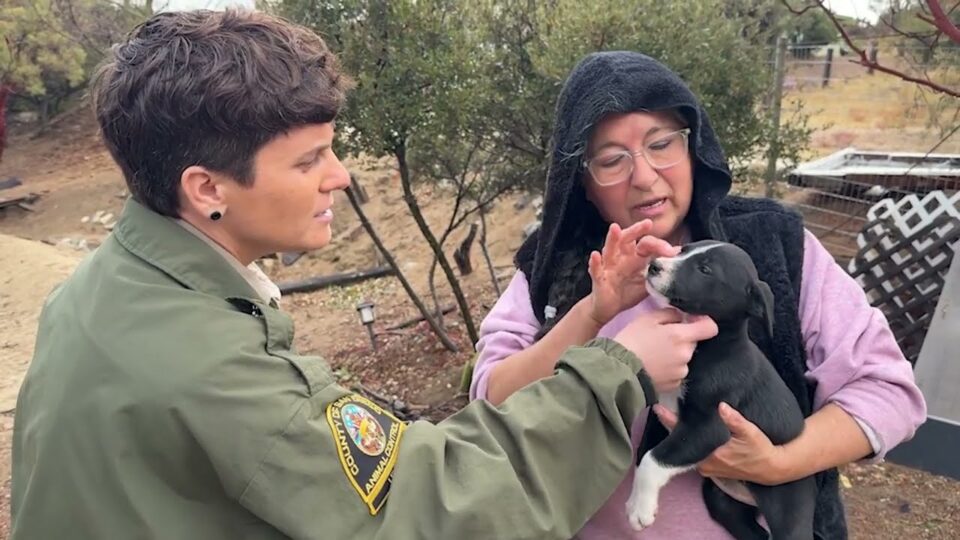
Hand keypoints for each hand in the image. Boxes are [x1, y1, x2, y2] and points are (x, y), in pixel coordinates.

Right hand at [587, 221, 678, 325]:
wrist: (609, 309)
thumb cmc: (627, 291)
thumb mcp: (648, 281)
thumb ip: (661, 269)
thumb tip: (680, 258)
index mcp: (634, 256)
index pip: (647, 244)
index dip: (659, 245)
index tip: (672, 252)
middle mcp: (621, 257)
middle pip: (627, 239)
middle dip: (636, 230)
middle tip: (647, 223)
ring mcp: (608, 267)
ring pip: (610, 249)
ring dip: (612, 239)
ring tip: (615, 228)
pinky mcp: (599, 279)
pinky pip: (596, 270)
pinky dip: (594, 263)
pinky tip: (595, 255)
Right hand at [613, 309, 717, 393]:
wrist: (618, 371)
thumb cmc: (631, 340)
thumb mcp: (647, 319)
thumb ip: (670, 314)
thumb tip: (682, 316)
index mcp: (681, 336)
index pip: (710, 328)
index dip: (703, 322)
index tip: (690, 321)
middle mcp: (686, 355)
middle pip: (693, 343)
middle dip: (682, 339)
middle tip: (660, 339)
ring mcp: (681, 372)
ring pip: (684, 358)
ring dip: (675, 355)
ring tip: (654, 355)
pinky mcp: (674, 385)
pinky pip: (677, 372)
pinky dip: (669, 369)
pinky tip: (654, 367)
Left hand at [654, 402, 786, 485]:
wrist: (771, 469)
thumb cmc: (761, 450)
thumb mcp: (751, 433)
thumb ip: (735, 420)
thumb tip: (721, 406)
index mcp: (713, 455)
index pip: (686, 437)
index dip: (671, 422)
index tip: (659, 409)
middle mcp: (705, 464)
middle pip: (682, 442)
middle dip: (672, 425)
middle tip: (660, 406)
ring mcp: (706, 467)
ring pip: (687, 448)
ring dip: (680, 432)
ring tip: (670, 412)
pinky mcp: (709, 468)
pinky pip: (693, 452)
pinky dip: (689, 440)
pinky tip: (685, 426)